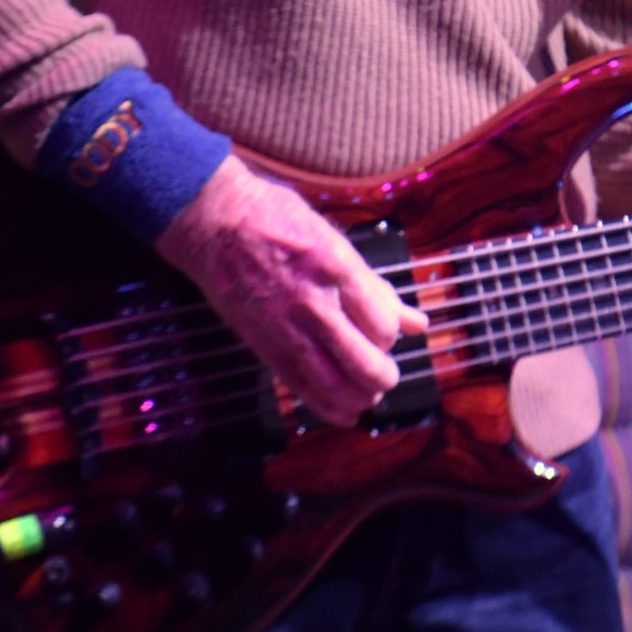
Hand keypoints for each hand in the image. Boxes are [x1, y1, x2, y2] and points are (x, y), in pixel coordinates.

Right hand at [152, 157, 429, 426]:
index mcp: (336, 268)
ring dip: (359, 397)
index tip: (386, 333)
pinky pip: (299, 387)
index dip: (391, 336)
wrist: (215, 222)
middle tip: (386, 374)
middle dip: (383, 376)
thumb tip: (415, 322)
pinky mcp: (262, 345)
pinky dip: (327, 407)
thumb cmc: (277, 219)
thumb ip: (375, 285)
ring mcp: (285, 327)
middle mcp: (313, 302)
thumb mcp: (334, 239)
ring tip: (369, 394)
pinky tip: (344, 412)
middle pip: (363, 363)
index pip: (382, 325)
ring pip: (333, 383)